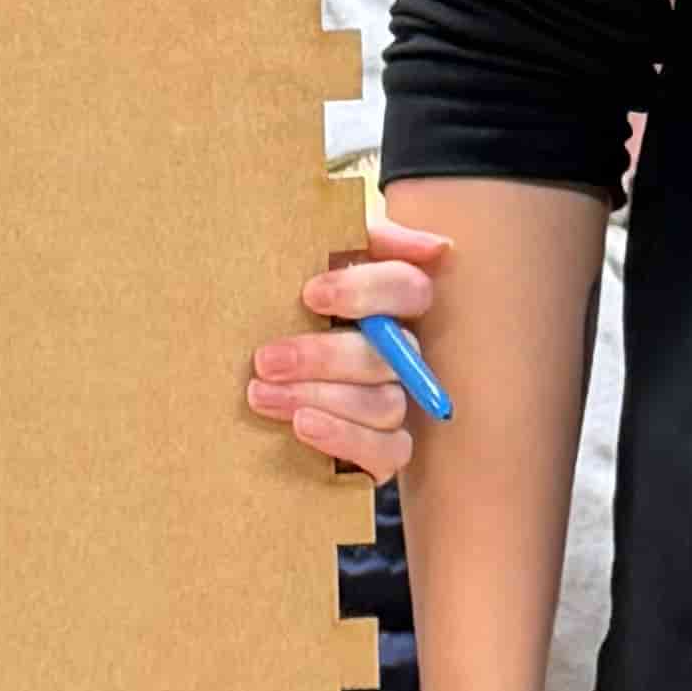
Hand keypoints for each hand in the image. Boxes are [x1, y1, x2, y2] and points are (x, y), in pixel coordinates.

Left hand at [244, 216, 456, 478]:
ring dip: (320, 398)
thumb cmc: (289, 304)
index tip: (310, 294)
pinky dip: (345, 438)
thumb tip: (437, 248)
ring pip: (385, 403)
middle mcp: (406, 354)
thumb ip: (365, 238)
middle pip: (391, 354)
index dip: (365, 291)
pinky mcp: (387, 451)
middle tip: (266, 359)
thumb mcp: (317, 257)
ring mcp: (400, 404)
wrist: (254, 371)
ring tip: (261, 395)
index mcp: (394, 302)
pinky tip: (302, 426)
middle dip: (323, 357)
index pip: (409, 288)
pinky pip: (389, 452)